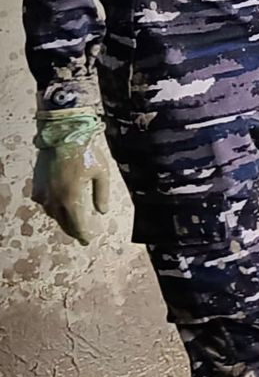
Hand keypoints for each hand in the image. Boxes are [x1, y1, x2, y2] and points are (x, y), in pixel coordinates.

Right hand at [31, 108, 113, 244]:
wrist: (61, 135)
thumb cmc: (86, 152)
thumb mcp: (102, 173)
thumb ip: (101, 194)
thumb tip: (102, 212)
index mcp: (72, 198)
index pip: (77, 224)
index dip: (83, 234)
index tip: (88, 241)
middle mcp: (55, 199)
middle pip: (63, 222)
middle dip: (73, 231)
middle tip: (82, 237)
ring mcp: (43, 193)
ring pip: (52, 214)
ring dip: (62, 220)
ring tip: (72, 223)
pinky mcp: (37, 185)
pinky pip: (44, 203)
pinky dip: (53, 209)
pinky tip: (59, 208)